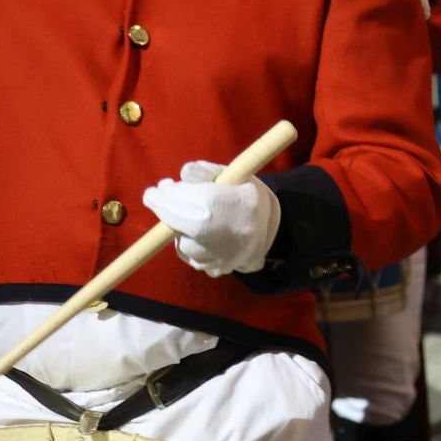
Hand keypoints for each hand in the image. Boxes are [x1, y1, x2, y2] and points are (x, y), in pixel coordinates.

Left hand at [143, 160, 281, 276]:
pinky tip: (208, 236)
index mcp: (211, 207)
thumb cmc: (253, 198)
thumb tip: (183, 174)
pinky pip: (192, 257)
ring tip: (201, 219)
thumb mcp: (236, 175)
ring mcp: (210, 257)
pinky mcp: (214, 269)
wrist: (282, 233)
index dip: (158, 195)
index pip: (169, 201)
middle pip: (171, 222)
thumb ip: (206, 170)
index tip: (158, 190)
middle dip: (170, 209)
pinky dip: (194, 245)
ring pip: (180, 241)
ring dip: (182, 229)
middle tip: (177, 196)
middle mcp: (207, 236)